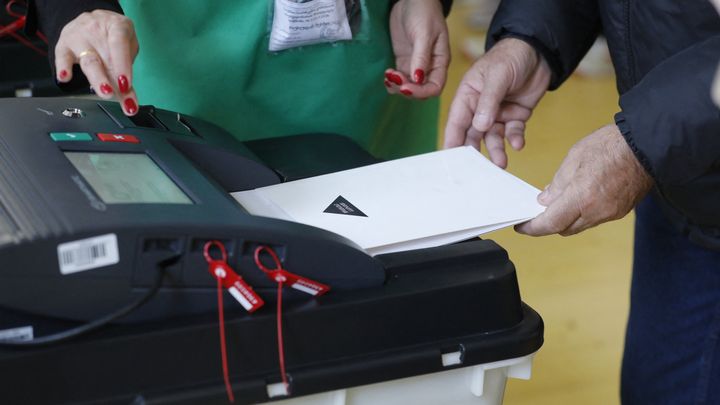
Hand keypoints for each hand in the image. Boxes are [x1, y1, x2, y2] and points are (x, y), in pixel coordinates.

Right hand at [55, 10, 139, 115]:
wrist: (94, 20)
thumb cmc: (114, 36)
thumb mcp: (129, 45)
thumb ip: (128, 66)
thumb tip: (127, 92)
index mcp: (116, 26)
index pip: (119, 44)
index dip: (123, 65)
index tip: (126, 84)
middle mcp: (96, 29)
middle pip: (102, 57)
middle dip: (111, 79)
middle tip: (117, 94)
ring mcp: (78, 37)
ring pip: (87, 61)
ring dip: (97, 80)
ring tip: (105, 93)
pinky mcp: (63, 45)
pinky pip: (62, 58)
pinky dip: (63, 68)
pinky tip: (65, 77)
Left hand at [386, 0, 449, 98]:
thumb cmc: (424, 12)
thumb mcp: (424, 34)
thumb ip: (421, 57)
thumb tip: (418, 79)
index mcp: (440, 62)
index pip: (435, 87)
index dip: (421, 92)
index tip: (405, 87)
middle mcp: (429, 67)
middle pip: (420, 90)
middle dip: (407, 89)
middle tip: (393, 77)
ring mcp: (415, 65)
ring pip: (408, 87)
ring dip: (397, 86)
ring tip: (388, 75)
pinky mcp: (403, 61)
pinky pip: (399, 78)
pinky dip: (392, 81)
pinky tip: (387, 74)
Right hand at [444, 38, 550, 167]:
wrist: (539, 50)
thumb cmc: (510, 56)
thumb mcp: (497, 76)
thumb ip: (488, 102)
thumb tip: (479, 126)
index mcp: (467, 97)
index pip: (456, 123)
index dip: (452, 142)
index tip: (451, 161)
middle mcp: (479, 108)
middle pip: (472, 135)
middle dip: (475, 153)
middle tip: (477, 171)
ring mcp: (497, 114)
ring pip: (493, 138)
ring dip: (496, 151)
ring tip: (501, 164)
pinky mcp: (515, 117)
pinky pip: (512, 133)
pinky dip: (515, 139)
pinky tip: (518, 144)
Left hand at [516, 124, 653, 235]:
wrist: (648, 144)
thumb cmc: (612, 145)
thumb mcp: (574, 158)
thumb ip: (557, 183)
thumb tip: (545, 201)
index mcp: (582, 197)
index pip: (550, 223)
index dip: (533, 228)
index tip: (521, 226)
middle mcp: (596, 211)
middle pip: (564, 229)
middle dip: (548, 224)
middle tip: (535, 213)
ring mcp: (610, 214)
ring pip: (579, 226)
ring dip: (565, 219)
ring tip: (556, 204)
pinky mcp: (620, 212)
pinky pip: (594, 220)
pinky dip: (581, 214)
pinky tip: (577, 200)